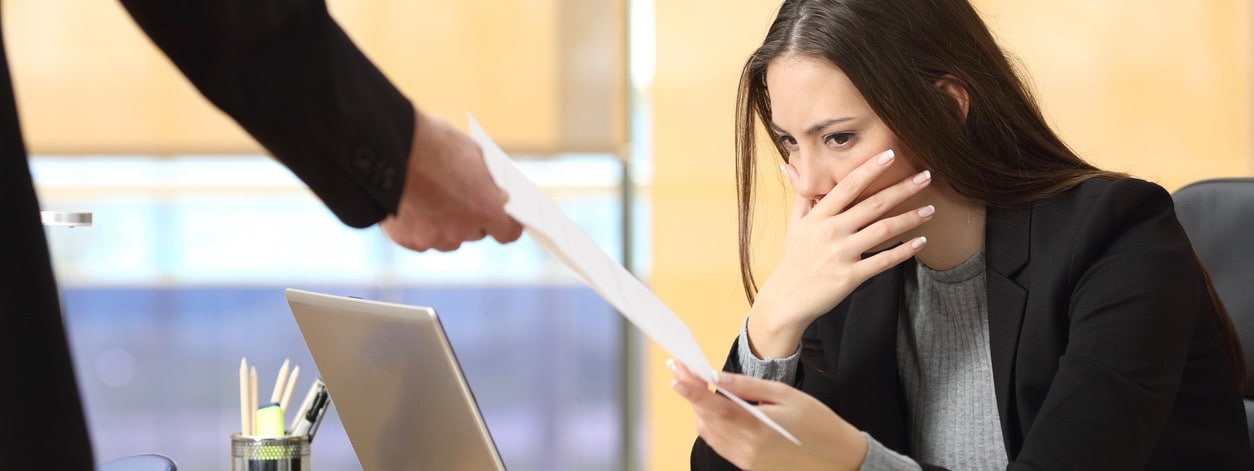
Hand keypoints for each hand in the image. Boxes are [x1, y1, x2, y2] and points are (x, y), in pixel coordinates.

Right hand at [380, 111, 523, 250]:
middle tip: (460, 198)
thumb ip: (486, 181)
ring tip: (432, 199)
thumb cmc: (434, 144)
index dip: (505, 224)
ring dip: (445, 225)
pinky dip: (418, 226)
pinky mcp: (408, 240)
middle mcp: (463, 231)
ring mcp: (434, 238)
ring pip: (448, 239)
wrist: (387, 147)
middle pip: (476, 233)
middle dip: (472, 218)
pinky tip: (412, 204)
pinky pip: (421, 239)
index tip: (502, 216)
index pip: (508, 232)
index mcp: (486, 209)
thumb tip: (495, 193)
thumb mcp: (472, 155)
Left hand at [669, 359, 865, 470]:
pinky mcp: (749, 467)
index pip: (715, 407)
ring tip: (695, 387)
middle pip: (706, 420)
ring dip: (698, 410)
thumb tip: (718, 377)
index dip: (692, 390)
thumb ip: (748, 387)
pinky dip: (711, 425)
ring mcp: (747, 461)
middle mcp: (747, 449)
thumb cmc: (817, 423)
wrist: (838, 458)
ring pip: (709, 434)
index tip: (677, 374)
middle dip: (691, 395)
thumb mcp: (785, 395)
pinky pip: (720, 444)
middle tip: (682, 372)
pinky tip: (712, 410)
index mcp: (757, 429)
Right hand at [748, 150, 932, 356]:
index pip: (847, 186)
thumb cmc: (792, 262)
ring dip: (910, 218)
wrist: (785, 301)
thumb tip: (789, 165)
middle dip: (902, 188)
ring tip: (930, 210)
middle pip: (873, 204)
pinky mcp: (850, 276)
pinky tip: (920, 242)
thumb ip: (801, 196)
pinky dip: (904, 251)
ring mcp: (841, 254)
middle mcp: (830, 232)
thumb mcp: (793, 227)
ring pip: (883, 230)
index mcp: (818, 217)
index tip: (890, 154)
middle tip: (926, 176)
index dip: (870, 169)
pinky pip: (883, 261)